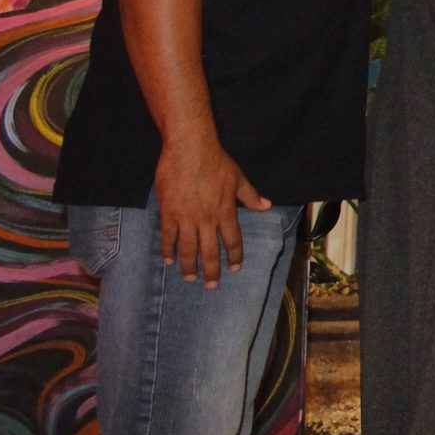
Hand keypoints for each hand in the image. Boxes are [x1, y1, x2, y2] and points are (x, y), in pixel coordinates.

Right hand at [153, 136, 268, 286]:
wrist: (190, 149)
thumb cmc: (217, 161)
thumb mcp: (238, 178)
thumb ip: (251, 196)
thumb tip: (267, 206)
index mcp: (225, 211)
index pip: (233, 240)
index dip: (234, 256)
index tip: (234, 269)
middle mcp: (207, 219)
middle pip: (210, 251)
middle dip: (211, 270)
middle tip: (210, 285)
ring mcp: (186, 217)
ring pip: (188, 249)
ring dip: (189, 266)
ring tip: (190, 278)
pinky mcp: (168, 212)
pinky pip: (168, 236)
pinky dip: (167, 250)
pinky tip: (167, 260)